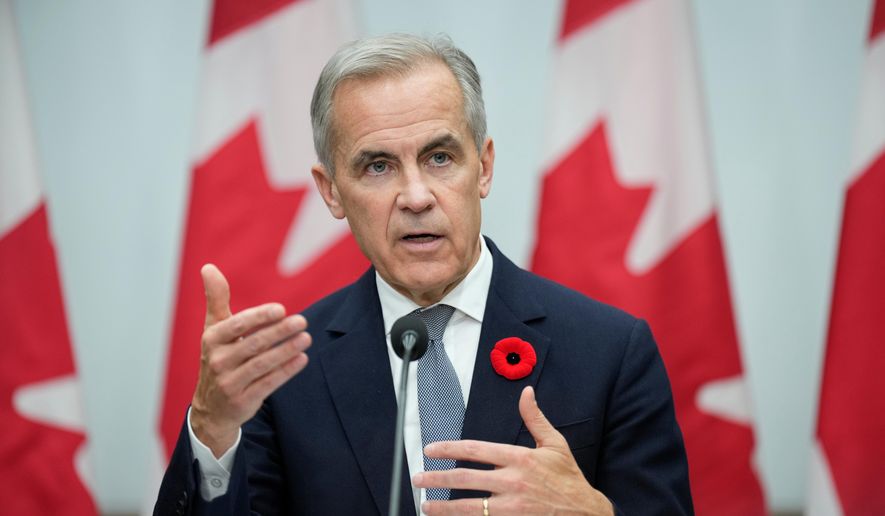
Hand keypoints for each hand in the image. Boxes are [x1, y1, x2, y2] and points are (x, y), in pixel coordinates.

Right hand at [190, 264, 311, 456]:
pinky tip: (302, 358)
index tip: (281, 309)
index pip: (236, 325)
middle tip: (302, 321)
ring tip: (306, 338)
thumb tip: (208, 267)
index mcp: (211, 339)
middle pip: (253, 344)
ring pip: (262, 364)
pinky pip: (268, 383)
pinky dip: (286, 371)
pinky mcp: (243, 400)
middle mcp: (217, 361)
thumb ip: (216, 298)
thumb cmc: (218, 357)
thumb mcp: (214, 328)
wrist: (211, 407)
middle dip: (279, 332)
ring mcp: (229, 383)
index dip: (259, 317)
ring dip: (286, 350)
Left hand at [412, 386, 612, 515]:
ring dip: (444, 507)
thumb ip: (535, 419)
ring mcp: (512, 508)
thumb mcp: (555, 445)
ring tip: (426, 505)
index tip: (431, 450)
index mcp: (520, 459)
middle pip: (465, 479)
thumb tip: (526, 393)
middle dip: (437, 479)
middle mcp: (513, 483)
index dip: (449, 449)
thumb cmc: (569, 479)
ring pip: (469, 508)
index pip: (475, 450)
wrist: (586, 513)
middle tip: (419, 478)